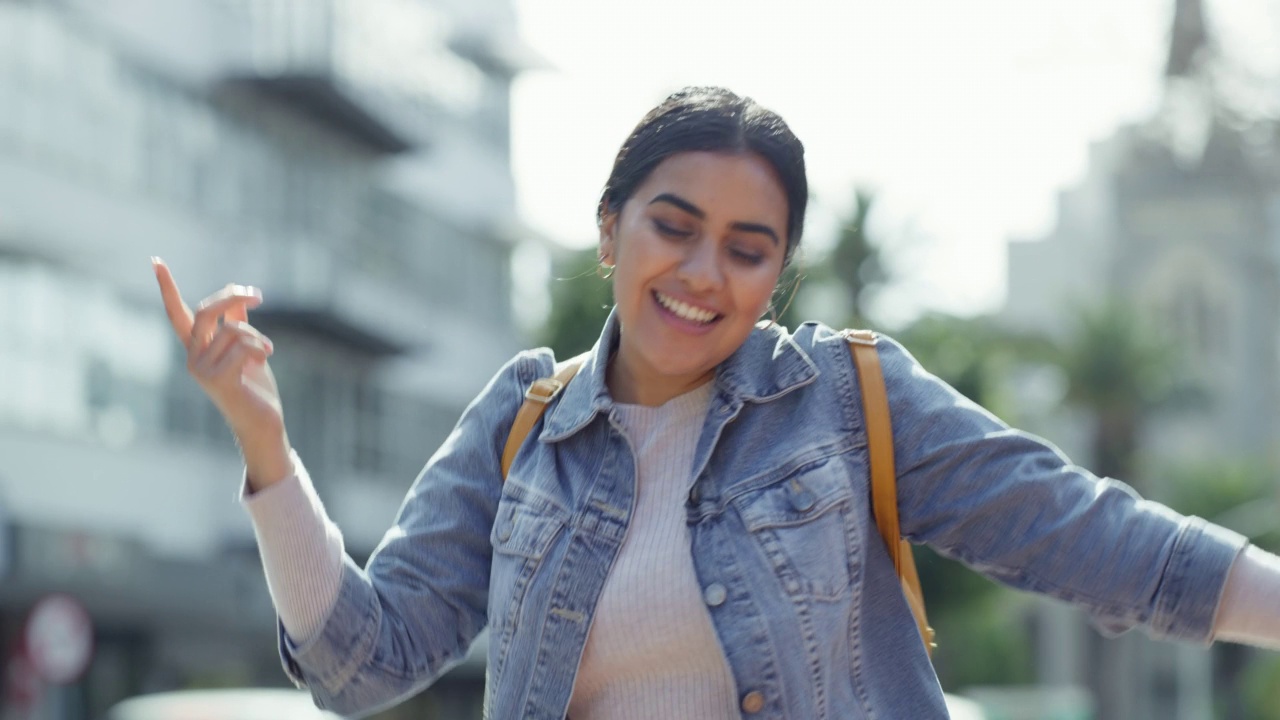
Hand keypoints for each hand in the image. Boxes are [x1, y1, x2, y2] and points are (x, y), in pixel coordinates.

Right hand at [153, 257, 292, 489]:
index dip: (167, 288)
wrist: (263, 422)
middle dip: (232, 297)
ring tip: (266, 351)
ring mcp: (201, 370)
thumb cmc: (254, 387)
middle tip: (258, 295)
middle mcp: (192, 358)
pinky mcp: (217, 380)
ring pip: (232, 329)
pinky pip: (241, 346)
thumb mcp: (247, 348)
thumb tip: (236, 293)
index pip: (177, 313)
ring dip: (257, 336)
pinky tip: (265, 360)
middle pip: (205, 311)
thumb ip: (238, 323)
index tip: (155, 261)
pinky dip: (260, 348)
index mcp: (197, 348)